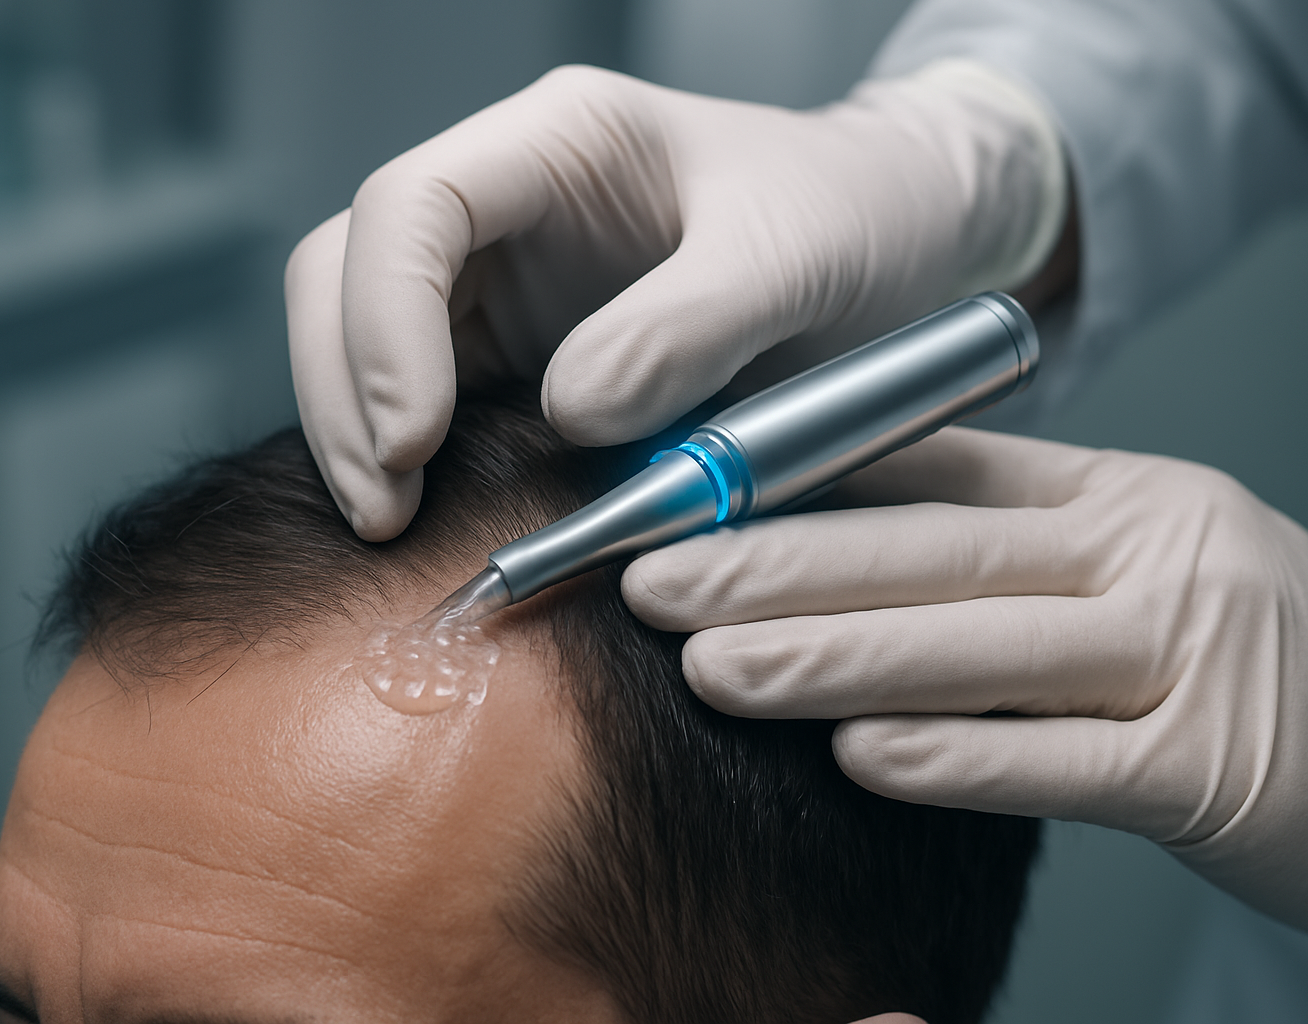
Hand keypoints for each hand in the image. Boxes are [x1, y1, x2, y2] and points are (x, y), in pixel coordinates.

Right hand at [284, 61, 1063, 539]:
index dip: (383, 320)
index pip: (412, 205)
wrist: (897, 243)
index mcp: (559, 142)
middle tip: (383, 513)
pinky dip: (411, 463)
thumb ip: (689, 328)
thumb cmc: (854, 216)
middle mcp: (508, 207)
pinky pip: (427, 402)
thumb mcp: (798, 258)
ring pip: (365, 340)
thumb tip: (568, 412)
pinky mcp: (519, 357)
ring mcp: (505, 284)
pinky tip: (431, 523)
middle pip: (348, 272)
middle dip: (345, 391)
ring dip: (360, 435)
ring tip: (392, 529)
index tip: (415, 436)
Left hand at [623, 428, 1307, 927]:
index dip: (801, 480)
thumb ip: (993, 552)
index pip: (935, 468)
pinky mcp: (1220, 767)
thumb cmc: (1223, 660)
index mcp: (1115, 494)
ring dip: (833, 657)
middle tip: (654, 581)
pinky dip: (956, 758)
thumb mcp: (1121, 569)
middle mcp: (1153, 551)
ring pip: (983, 648)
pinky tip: (857, 757)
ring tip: (711, 666)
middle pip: (936, 551)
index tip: (685, 497)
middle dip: (779, 565)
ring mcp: (1192, 652)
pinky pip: (1065, 763)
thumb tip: (815, 543)